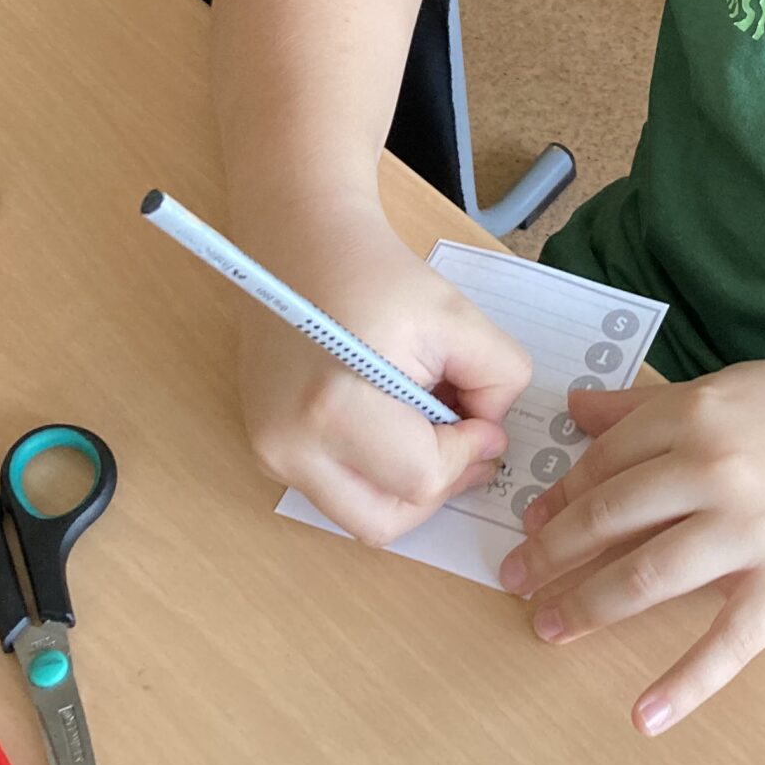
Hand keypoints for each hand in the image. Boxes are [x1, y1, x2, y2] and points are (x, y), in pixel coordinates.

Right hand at [237, 211, 530, 544]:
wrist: (299, 243)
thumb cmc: (377, 273)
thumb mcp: (458, 316)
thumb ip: (497, 380)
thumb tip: (489, 434)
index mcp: (333, 407)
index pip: (421, 477)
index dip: (468, 455)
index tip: (483, 419)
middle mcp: (289, 445)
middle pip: (387, 521)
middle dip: (439, 486)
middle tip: (468, 440)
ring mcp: (270, 454)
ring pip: (361, 516)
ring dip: (408, 485)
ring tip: (429, 426)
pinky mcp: (267, 451)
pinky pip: (338, 491)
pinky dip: (377, 474)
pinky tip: (394, 422)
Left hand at [498, 361, 764, 734]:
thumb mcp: (739, 389)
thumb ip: (654, 403)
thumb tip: (577, 407)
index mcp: (700, 415)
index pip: (605, 461)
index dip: (561, 495)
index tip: (533, 522)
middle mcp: (715, 470)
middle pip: (608, 519)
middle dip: (551, 555)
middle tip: (515, 581)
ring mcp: (751, 531)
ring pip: (646, 578)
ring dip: (587, 608)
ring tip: (548, 629)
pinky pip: (727, 643)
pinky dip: (684, 685)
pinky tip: (643, 716)